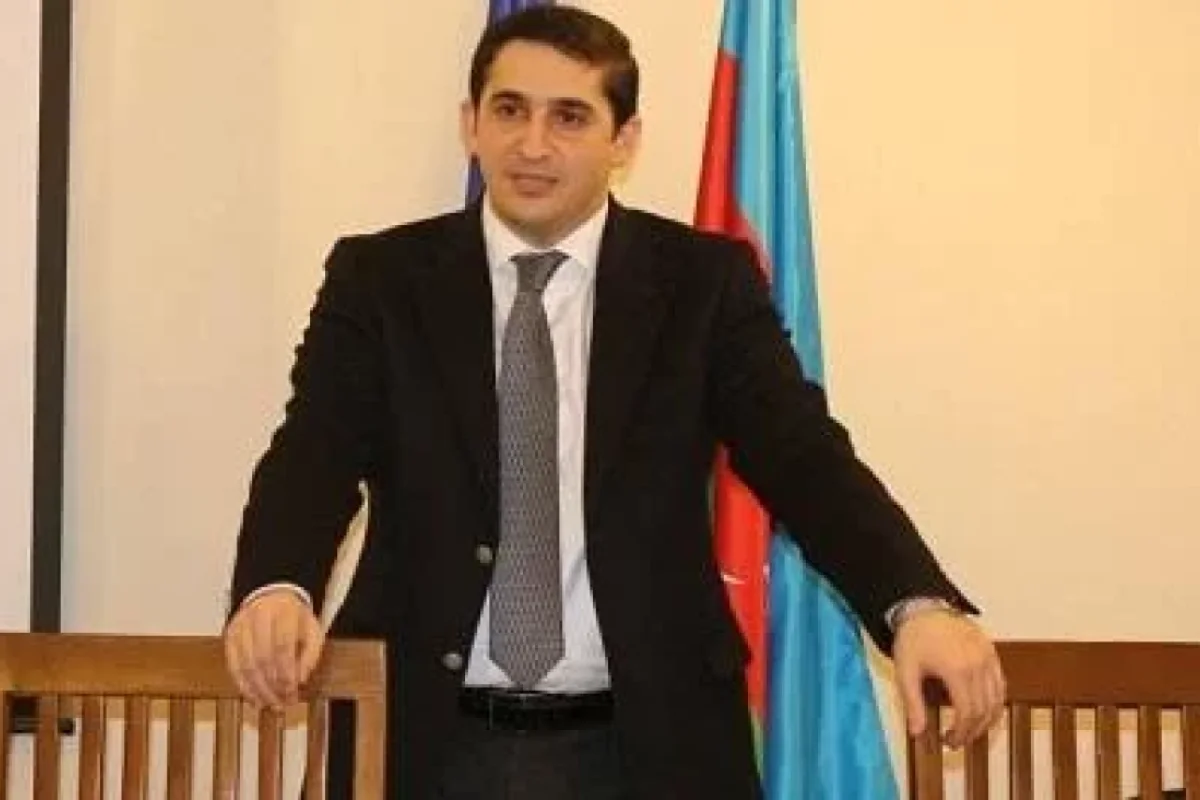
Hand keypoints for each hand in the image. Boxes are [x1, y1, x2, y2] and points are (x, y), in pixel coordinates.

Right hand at [223, 589, 324, 708]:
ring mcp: (241, 626)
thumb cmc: (295, 619)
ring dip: (259, 690)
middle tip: (283, 703)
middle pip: (263, 658)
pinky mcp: (230, 636)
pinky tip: (254, 698)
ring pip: (246, 665)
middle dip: (273, 685)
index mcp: (284, 611)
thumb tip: (300, 680)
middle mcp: (259, 616)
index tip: (293, 691)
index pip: (282, 647)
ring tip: (271, 704)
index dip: (287, 673)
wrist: (272, 597)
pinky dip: (244, 686)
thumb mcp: (312, 631)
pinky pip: (234, 666)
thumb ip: (310, 655)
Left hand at [893, 609, 1004, 747]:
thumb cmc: (913, 640)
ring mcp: (988, 656)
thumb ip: (913, 704)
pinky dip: (996, 702)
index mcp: (956, 669)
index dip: (960, 733)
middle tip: (958, 741)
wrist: (922, 609)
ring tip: (970, 730)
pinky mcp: (991, 651)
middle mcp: (978, 663)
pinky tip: (983, 711)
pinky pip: (1001, 683)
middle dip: (972, 731)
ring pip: (998, 699)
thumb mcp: (906, 672)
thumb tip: (916, 732)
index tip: (949, 742)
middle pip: (984, 709)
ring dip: (987, 720)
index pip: (967, 713)